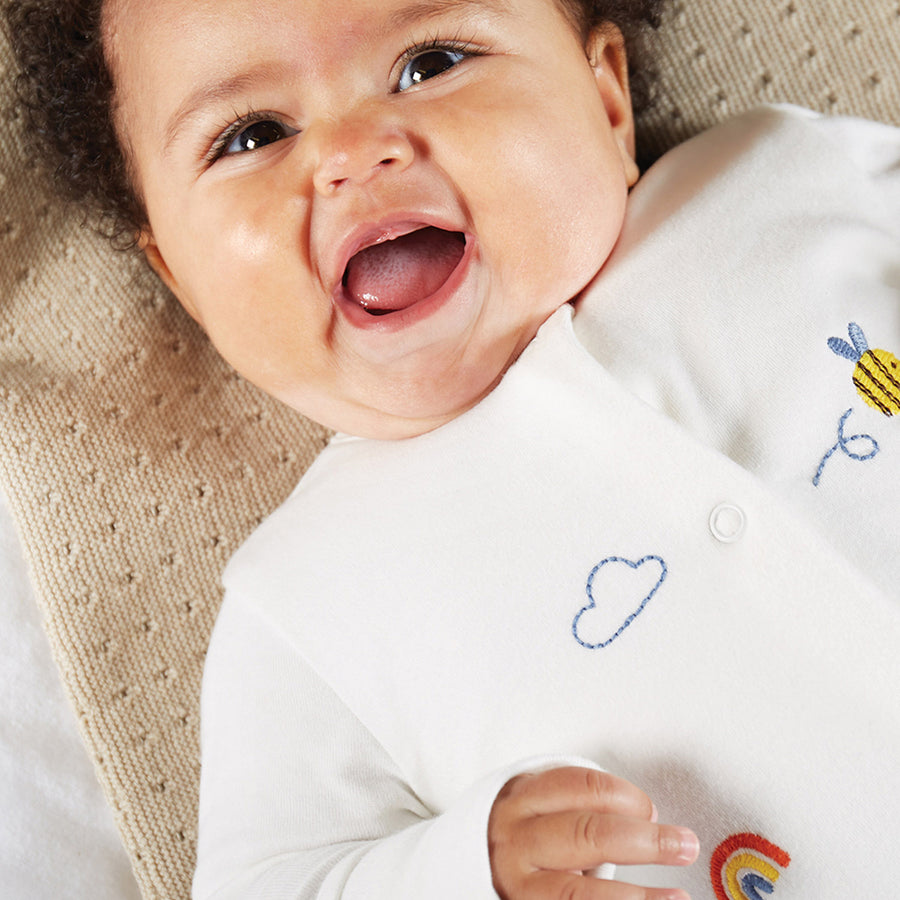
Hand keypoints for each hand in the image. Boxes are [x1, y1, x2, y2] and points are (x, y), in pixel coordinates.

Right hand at [488, 767, 698, 899]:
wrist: (477, 863)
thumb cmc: (530, 832)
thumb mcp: (546, 805)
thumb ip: (589, 807)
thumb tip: (652, 821)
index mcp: (524, 798)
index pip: (581, 788)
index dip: (627, 798)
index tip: (654, 810)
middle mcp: (517, 839)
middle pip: (584, 835)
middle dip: (642, 841)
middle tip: (684, 845)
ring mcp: (518, 884)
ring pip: (575, 893)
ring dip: (634, 898)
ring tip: (677, 899)